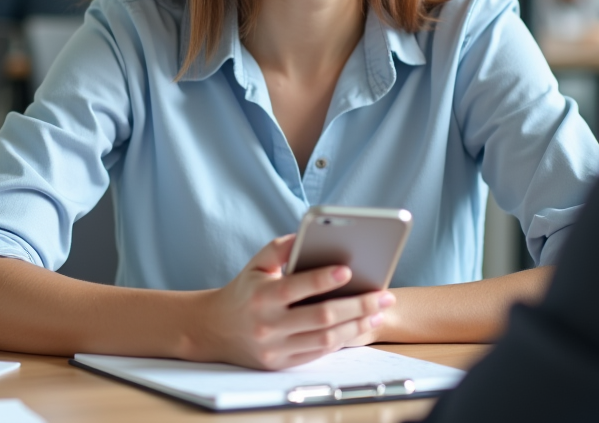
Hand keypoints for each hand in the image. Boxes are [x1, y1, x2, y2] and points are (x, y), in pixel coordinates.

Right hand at [187, 235, 395, 369]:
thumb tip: (308, 234)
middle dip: (358, 305)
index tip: (349, 269)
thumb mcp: (256, 265)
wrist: (215, 330)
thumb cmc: (244, 292)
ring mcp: (276, 348)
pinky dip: (344, 339)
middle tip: (384, 295)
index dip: (324, 279)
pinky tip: (360, 326)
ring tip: (379, 312)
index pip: (297, 287)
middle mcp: (268, 325)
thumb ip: (281, 248)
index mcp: (262, 296)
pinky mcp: (283, 364)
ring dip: (358, 325)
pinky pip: (320, 352)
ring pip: (326, 338)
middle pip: (321, 316)